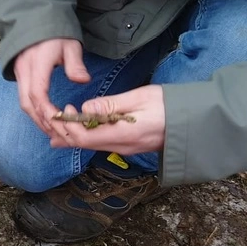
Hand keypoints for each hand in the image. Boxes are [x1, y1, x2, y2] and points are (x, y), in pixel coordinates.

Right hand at [13, 38, 89, 135]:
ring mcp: (19, 74)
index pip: (38, 93)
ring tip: (53, 130)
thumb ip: (75, 64)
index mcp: (37, 63)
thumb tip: (83, 81)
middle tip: (58, 133)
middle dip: (42, 121)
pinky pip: (24, 98)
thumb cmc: (56, 34)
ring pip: (24, 103)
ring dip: (37, 119)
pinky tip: (46, 118)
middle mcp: (24, 71)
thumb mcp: (70, 45)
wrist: (34, 21)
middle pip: (27, 103)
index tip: (62, 120)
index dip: (48, 110)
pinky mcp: (20, 76)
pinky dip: (34, 111)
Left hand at [49, 84, 165, 154]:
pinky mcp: (127, 145)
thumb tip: (86, 108)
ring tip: (53, 127)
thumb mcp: (141, 97)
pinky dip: (83, 137)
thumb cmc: (170, 105)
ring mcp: (124, 148)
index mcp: (124, 134)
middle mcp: (121, 146)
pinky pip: (99, 144)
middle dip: (64, 132)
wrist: (195, 121)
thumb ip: (112, 104)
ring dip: (70, 136)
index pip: (85, 138)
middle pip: (84, 144)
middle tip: (51, 117)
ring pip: (90, 146)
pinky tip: (72, 135)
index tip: (65, 108)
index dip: (69, 126)